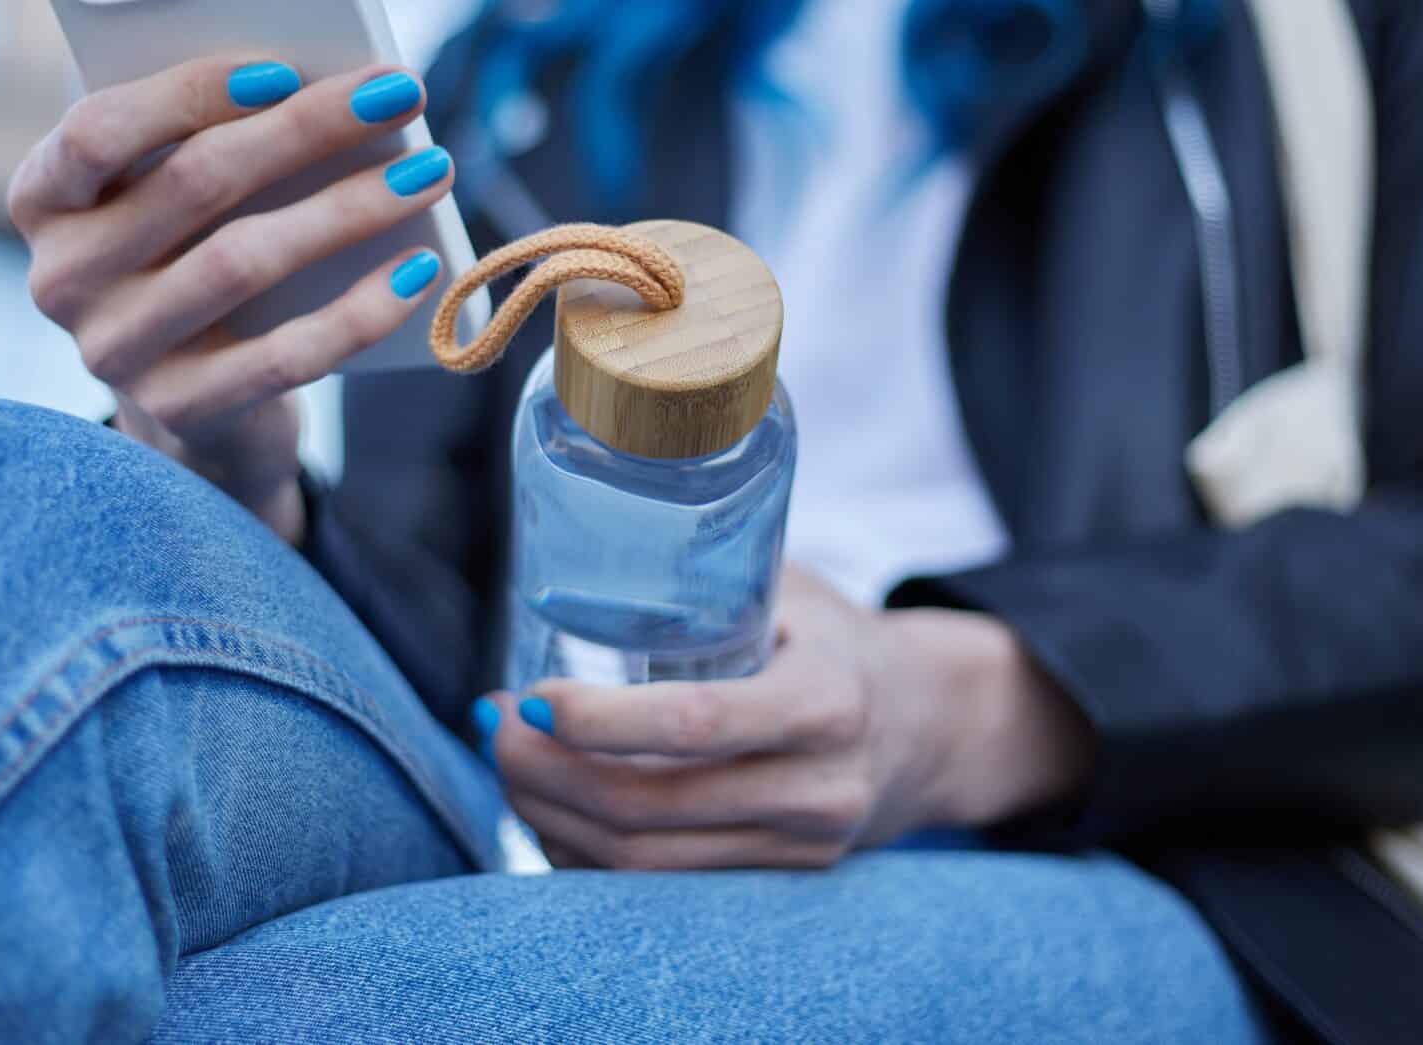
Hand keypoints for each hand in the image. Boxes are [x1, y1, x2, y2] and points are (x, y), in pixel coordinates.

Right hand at [9, 57, 453, 541]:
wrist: (190, 403)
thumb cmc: (189, 255)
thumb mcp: (173, 194)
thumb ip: (210, 135)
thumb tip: (329, 84)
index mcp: (43, 199)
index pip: (98, 131)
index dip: (191, 93)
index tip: (287, 67)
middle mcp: (61, 278)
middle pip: (196, 183)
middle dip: (310, 128)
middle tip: (400, 90)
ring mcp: (116, 351)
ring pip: (247, 261)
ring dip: (352, 207)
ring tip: (430, 169)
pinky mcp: (184, 410)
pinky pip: (288, 355)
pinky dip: (363, 307)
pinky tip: (418, 267)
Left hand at [484, 567, 1095, 871]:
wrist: (930, 727)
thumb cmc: (834, 637)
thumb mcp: (792, 589)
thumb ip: (708, 573)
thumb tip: (583, 530)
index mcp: (827, 700)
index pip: (697, 723)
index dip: (599, 721)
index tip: (527, 695)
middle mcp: (820, 788)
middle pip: (651, 807)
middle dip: (546, 772)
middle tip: (492, 725)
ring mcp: (801, 849)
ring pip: (645, 865)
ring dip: (550, 818)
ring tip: (506, 763)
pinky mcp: (776, 885)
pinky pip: (659, 892)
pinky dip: (585, 856)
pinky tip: (547, 810)